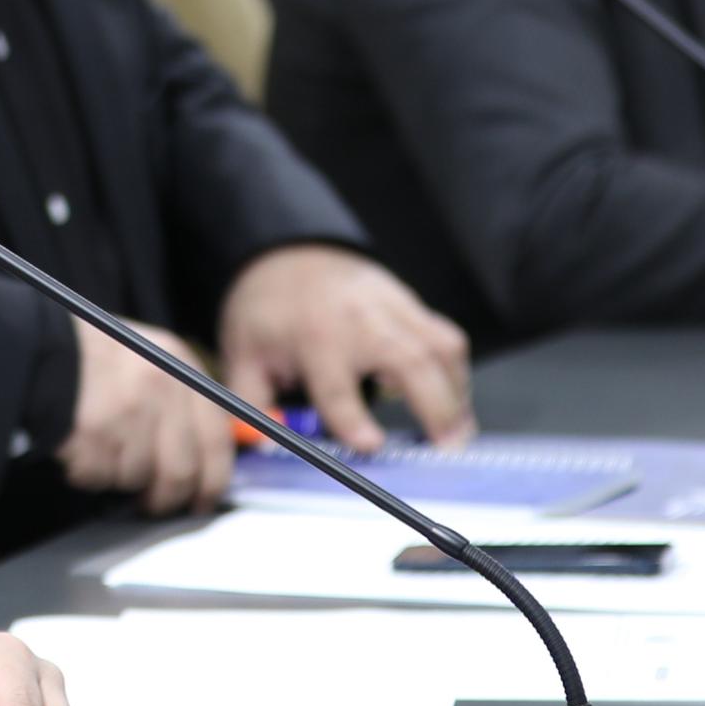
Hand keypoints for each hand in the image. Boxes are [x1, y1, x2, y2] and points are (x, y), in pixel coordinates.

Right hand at [57, 317, 238, 514]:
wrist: (40, 344)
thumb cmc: (94, 356)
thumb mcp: (151, 358)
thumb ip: (180, 401)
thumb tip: (199, 456)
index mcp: (182, 369)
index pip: (215, 442)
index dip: (211, 481)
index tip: (201, 500)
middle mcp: (162, 390)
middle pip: (179, 472)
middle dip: (165, 497)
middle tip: (151, 502)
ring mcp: (129, 413)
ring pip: (136, 477)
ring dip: (117, 475)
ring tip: (100, 448)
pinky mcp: (95, 434)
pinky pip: (99, 476)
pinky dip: (87, 472)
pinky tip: (79, 446)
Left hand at [214, 242, 477, 449]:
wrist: (289, 255)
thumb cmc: (269, 310)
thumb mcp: (244, 356)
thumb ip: (254, 406)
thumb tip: (261, 448)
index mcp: (314, 336)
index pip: (335, 383)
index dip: (352, 417)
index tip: (371, 445)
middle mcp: (359, 319)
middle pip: (409, 361)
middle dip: (434, 407)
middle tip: (447, 450)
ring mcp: (392, 307)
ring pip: (440, 346)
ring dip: (457, 392)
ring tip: (460, 433)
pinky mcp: (411, 303)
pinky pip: (446, 335)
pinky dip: (456, 371)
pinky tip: (453, 401)